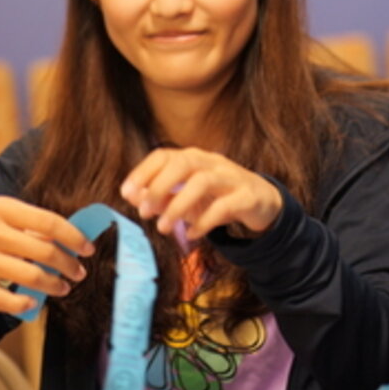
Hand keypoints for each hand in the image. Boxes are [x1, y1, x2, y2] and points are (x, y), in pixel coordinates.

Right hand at [0, 195, 93, 314]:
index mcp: (2, 208)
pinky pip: (2, 299)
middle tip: (78, 272)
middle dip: (67, 264)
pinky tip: (34, 302)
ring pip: (27, 275)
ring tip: (63, 287)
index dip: (73, 237)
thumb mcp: (5, 216)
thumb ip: (36, 226)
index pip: (48, 222)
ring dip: (52, 284)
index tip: (87, 249)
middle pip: (42, 250)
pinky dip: (23, 303)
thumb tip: (75, 239)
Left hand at [120, 147, 282, 240]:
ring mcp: (232, 177)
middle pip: (184, 163)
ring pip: (203, 182)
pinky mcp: (247, 196)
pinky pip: (224, 206)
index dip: (143, 172)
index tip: (126, 193)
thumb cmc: (218, 197)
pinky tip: (192, 234)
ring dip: (178, 205)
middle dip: (160, 186)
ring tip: (162, 227)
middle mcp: (212, 162)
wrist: (262, 202)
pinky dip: (204, 221)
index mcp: (194, 158)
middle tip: (144, 212)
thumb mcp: (187, 198)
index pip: (164, 155)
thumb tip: (134, 198)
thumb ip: (162, 197)